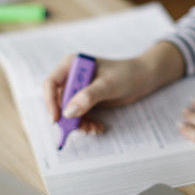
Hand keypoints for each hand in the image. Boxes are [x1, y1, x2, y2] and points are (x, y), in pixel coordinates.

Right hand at [43, 53, 161, 133]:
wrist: (144, 78)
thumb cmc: (127, 74)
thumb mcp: (107, 85)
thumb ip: (87, 97)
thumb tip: (68, 112)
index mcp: (72, 65)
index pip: (51, 83)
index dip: (50, 101)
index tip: (57, 119)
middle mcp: (72, 76)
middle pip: (58, 100)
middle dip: (67, 117)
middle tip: (79, 129)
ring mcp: (79, 88)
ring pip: (68, 111)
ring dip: (78, 123)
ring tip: (93, 129)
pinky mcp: (86, 99)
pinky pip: (79, 115)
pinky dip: (86, 123)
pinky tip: (97, 127)